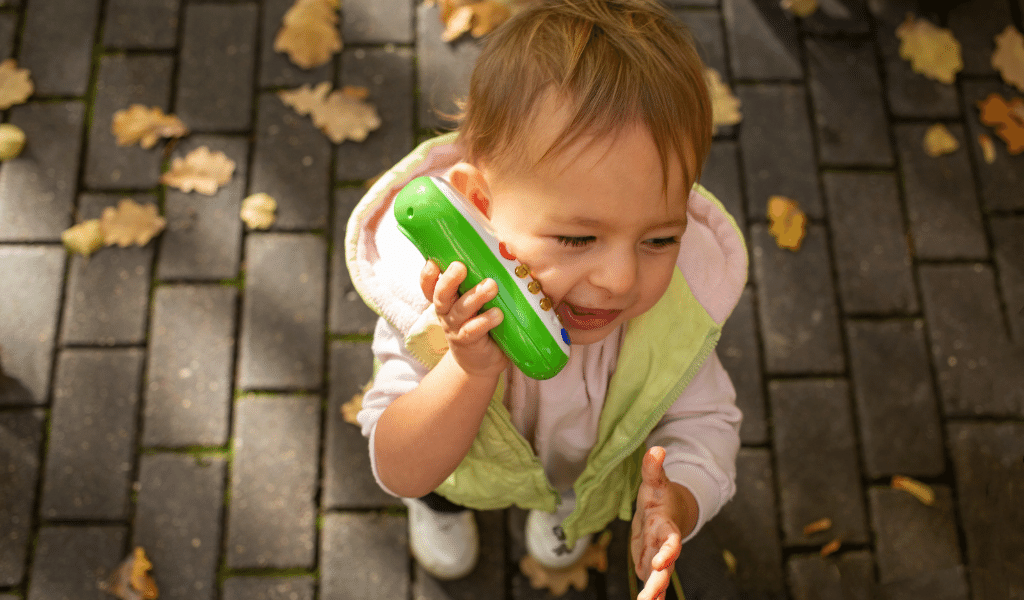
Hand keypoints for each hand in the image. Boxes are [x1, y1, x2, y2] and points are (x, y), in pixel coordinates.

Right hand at [420, 260, 508, 377]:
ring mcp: (455, 328)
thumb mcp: (475, 301)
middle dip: (449, 280)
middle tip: (460, 267)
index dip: (427, 275)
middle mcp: (446, 313)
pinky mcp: (468, 342)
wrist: (482, 360)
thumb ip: (479, 282)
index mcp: (446, 299)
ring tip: (491, 286)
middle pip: (441, 295)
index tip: (432, 262)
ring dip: (475, 297)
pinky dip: (485, 321)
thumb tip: (502, 253)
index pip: (430, 286)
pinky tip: (497, 314)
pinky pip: (473, 330)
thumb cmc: (481, 322)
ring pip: (460, 311)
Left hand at [631, 447, 684, 599]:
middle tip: (650, 598)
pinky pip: (652, 583)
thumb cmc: (659, 496)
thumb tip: (656, 449)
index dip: (666, 552)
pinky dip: (651, 594)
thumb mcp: (655, 482)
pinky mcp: (649, 563)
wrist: (669, 510)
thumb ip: (653, 468)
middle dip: (659, 582)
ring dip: (654, 593)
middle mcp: (664, 545)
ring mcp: (658, 557)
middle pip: (665, 566)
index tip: (658, 564)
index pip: (670, 542)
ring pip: (658, 579)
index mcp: (666, 527)